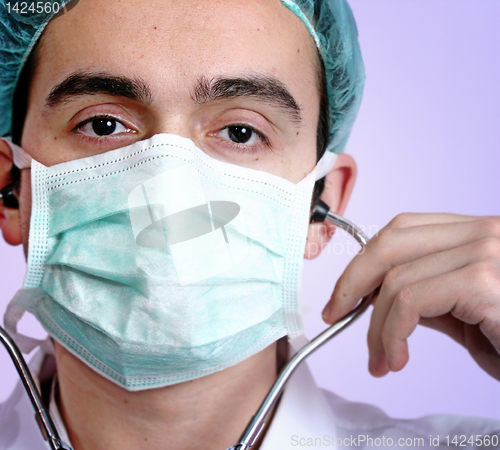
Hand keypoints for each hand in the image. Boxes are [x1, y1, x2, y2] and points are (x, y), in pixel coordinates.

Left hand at [321, 213, 499, 380]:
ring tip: (379, 358)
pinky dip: (391, 333)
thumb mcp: (469, 315)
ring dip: (374, 325)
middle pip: (389, 241)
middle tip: (336, 315)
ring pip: (395, 278)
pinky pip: (410, 301)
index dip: (363, 261)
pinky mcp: (485, 280)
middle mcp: (484, 232)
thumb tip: (380, 298)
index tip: (344, 294)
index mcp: (477, 234)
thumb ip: (429, 297)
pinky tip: (396, 357)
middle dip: (352, 281)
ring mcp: (486, 251)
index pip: (400, 230)